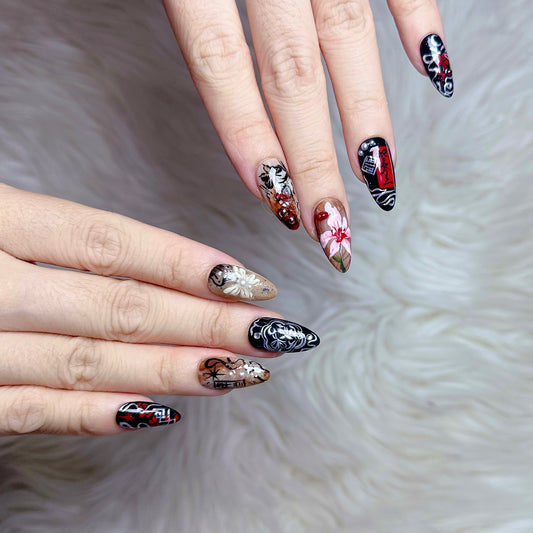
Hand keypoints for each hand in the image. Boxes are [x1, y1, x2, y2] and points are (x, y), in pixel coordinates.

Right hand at [0, 183, 318, 435]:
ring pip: (88, 363)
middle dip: (207, 323)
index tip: (253, 284)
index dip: (188, 264)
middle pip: (120, 306)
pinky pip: (33, 412)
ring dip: (173, 370)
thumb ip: (55, 229)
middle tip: (273, 333)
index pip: (112, 243)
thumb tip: (151, 260)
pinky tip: (159, 411)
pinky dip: (98, 415)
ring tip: (239, 372)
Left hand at [163, 0, 452, 272]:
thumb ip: (167, 23)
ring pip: (346, 35)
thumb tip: (197, 98)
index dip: (246, 137)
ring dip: (367, 113)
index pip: (220, 67)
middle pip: (289, 75)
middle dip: (313, 160)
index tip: (275, 203)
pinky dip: (419, 19)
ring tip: (381, 179)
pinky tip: (432, 69)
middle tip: (332, 228)